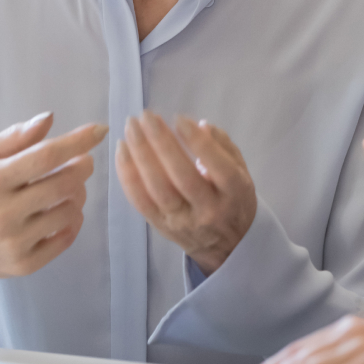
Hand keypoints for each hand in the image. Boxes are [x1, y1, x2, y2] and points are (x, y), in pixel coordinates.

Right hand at [0, 113, 106, 292]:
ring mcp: (14, 243)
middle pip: (64, 184)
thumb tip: (49, 119)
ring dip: (78, 194)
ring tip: (68, 188)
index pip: (45, 157)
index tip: (99, 130)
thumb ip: (14, 138)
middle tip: (83, 161)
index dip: (77, 142)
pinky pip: (65, 239)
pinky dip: (72, 222)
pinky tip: (62, 211)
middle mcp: (3, 214)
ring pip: (70, 211)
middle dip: (83, 167)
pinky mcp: (22, 266)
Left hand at [115, 112, 256, 275]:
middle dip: (161, 143)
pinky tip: (122, 151)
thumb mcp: (242, 170)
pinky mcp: (161, 228)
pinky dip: (128, 176)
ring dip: (140, 156)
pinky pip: (140, 202)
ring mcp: (183, 221)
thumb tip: (200, 125)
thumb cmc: (234, 198)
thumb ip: (223, 145)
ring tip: (131, 128)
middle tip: (146, 117)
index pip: (217, 166)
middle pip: (182, 177)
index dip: (197, 142)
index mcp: (234, 192)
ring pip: (157, 189)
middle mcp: (209, 210)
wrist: (227, 246)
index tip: (179, 118)